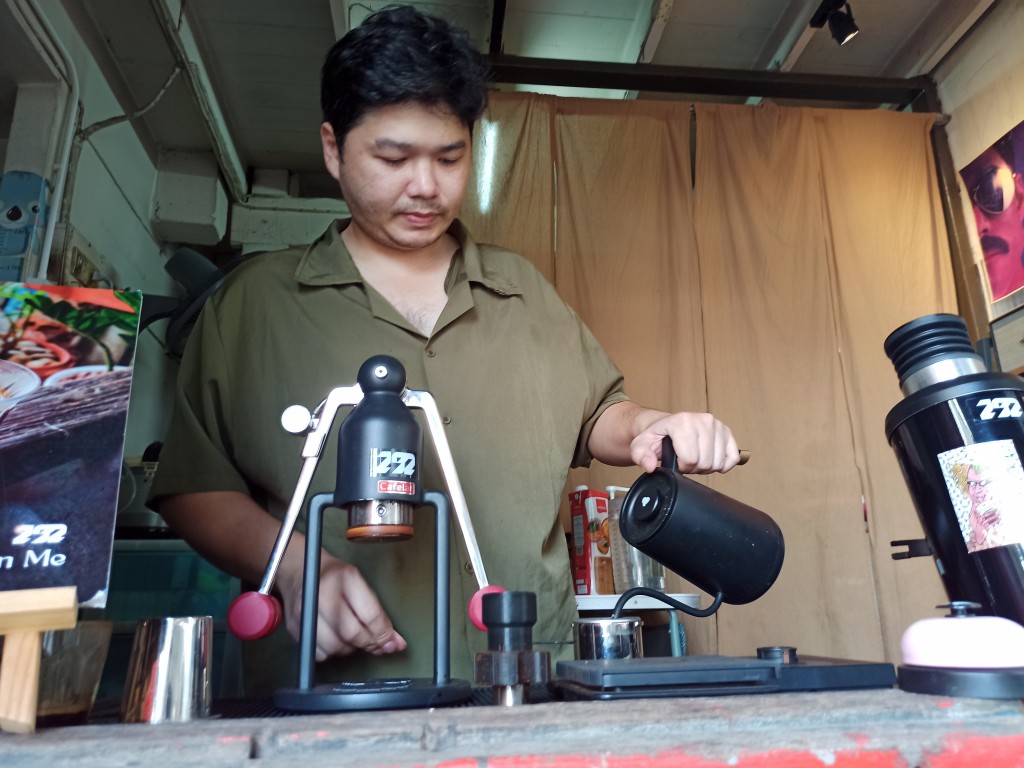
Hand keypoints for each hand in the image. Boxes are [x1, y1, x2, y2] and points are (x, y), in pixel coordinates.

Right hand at [277, 550, 406, 661]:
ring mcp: (306, 611)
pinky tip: (336, 640)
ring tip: (356, 639)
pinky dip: (331, 653)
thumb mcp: (359, 584)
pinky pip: (318, 653)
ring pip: (335, 647)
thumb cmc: (335, 577)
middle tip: (378, 646)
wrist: (300, 570)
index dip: (383, 633)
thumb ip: (377, 613)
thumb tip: (395, 643)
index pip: (370, 614)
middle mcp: (323, 594)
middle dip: (369, 644)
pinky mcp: (295, 627)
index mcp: (346, 578)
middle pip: (351, 633)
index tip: (392, 643)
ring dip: (351, 649)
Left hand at [630, 411, 738, 473]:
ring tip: (696, 457)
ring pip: (718, 462)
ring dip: (706, 466)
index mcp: (682, 422)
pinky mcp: (727, 432)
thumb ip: (641, 455)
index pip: (690, 458)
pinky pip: (732, 457)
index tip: (676, 461)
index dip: (682, 466)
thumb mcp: (641, 445)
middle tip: (685, 460)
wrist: (667, 426)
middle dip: (694, 467)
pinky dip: (723, 464)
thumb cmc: (657, 436)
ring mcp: (717, 425)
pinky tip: (711, 459)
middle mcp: (703, 420)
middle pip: (705, 462)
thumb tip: (649, 465)